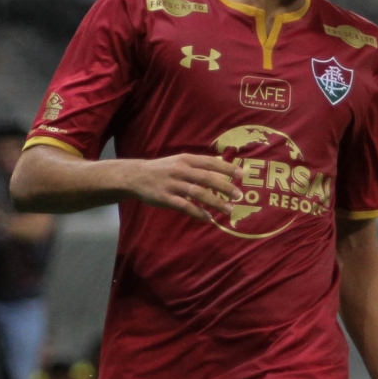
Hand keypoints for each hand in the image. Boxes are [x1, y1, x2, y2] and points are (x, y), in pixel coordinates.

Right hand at [120, 154, 242, 221]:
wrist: (136, 176)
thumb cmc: (162, 169)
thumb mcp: (179, 160)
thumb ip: (199, 164)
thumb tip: (221, 163)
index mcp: (186, 159)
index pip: (210, 162)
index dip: (226, 167)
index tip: (241, 174)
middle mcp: (180, 170)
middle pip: (207, 178)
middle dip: (225, 187)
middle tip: (239, 195)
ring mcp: (173, 185)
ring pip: (198, 193)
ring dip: (215, 202)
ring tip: (228, 210)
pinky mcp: (166, 198)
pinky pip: (185, 207)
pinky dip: (198, 213)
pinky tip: (208, 219)